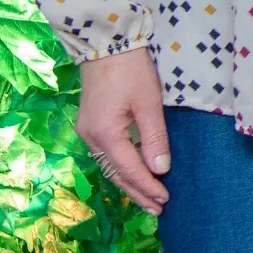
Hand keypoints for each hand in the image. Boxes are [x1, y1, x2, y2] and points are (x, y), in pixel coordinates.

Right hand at [76, 50, 170, 214]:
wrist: (105, 43)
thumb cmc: (131, 70)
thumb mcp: (148, 103)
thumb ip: (154, 138)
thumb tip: (160, 170)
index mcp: (104, 133)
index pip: (128, 170)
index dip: (147, 187)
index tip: (164, 200)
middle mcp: (90, 137)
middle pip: (115, 173)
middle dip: (137, 192)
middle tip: (158, 209)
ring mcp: (87, 131)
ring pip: (110, 166)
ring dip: (129, 183)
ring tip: (148, 198)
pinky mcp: (91, 124)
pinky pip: (107, 154)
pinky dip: (121, 168)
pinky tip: (132, 175)